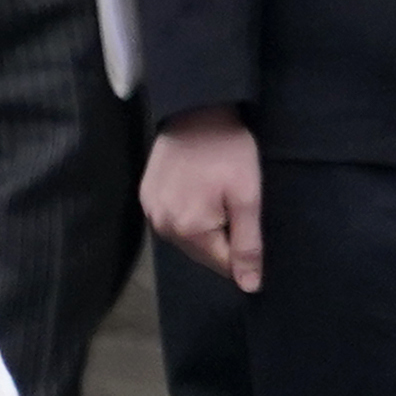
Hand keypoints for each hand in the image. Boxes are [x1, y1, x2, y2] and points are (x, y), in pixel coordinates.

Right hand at [143, 111, 262, 292]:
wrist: (196, 109)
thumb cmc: (229, 151)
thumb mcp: (248, 196)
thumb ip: (248, 244)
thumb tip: (249, 286)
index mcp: (188, 230)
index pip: (223, 264)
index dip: (244, 247)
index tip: (250, 218)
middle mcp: (162, 227)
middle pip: (203, 252)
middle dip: (224, 237)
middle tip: (235, 202)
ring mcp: (150, 211)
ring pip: (187, 237)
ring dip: (206, 226)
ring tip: (218, 195)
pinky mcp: (146, 196)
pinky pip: (172, 219)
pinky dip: (189, 213)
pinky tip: (200, 192)